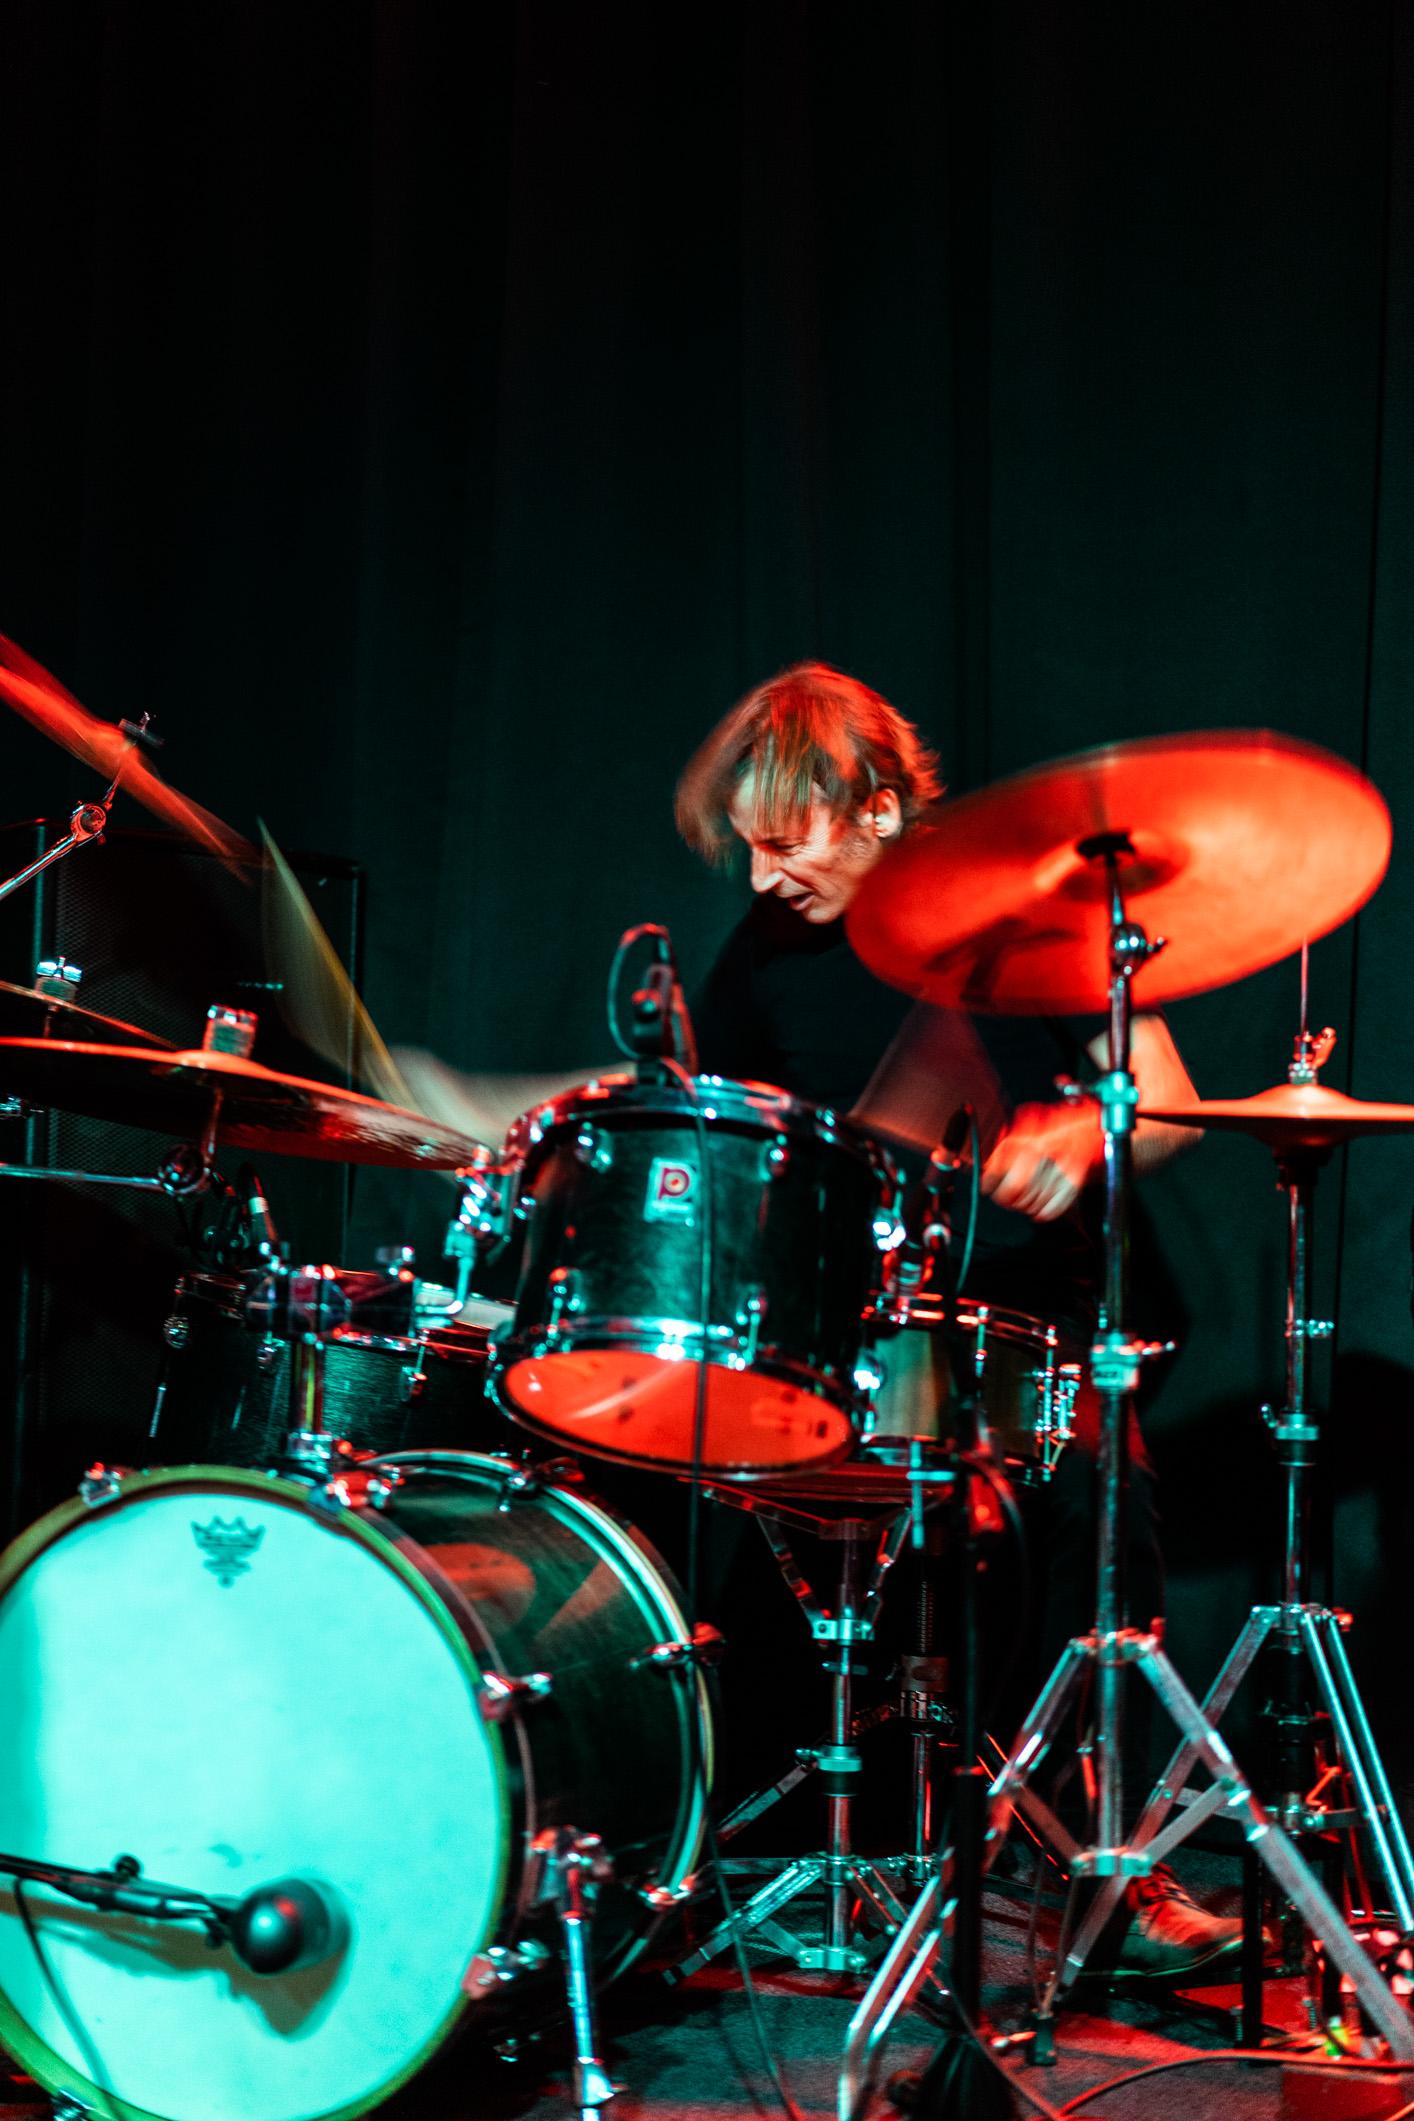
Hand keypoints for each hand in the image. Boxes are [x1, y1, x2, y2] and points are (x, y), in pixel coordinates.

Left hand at [981, 1102, 1102, 1221]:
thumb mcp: (1024, 1124)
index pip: (997, 1171)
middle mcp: (1041, 1151)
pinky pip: (1054, 1207)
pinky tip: (1039, 1211)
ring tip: (1023, 1203)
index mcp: (1024, 1138)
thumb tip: (988, 1168)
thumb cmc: (1057, 1124)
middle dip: (1007, 1199)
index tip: (988, 1188)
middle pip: (1014, 1189)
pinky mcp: (1075, 1178)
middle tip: (1005, 1200)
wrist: (1089, 1122)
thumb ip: (1006, 1146)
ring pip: (1033, 1200)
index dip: (989, 1184)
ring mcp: (1059, 1166)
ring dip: (1025, 1206)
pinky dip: (1044, 1213)